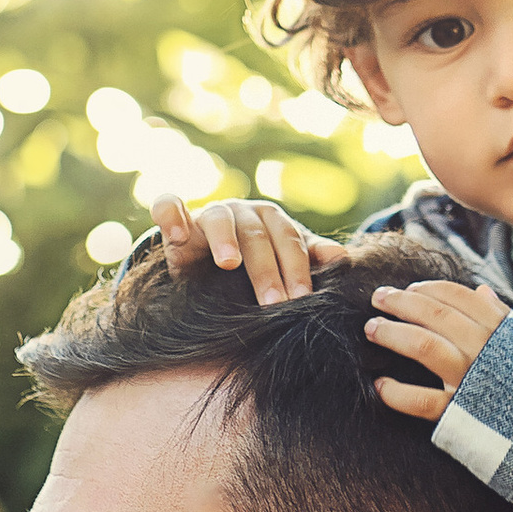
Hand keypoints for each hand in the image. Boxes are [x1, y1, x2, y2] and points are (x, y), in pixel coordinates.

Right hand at [157, 191, 335, 304]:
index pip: (290, 242)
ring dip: (225, 239)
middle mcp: (243, 212)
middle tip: (273, 303)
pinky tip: (177, 232)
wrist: (209, 265)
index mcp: (272, 220)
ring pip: (219, 219)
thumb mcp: (283, 261)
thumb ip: (310, 256)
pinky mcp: (177, 221)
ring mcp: (209, 214)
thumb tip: (344, 258)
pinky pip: (169, 207)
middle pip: (258, 236)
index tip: (302, 300)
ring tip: (229, 264)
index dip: (297, 270)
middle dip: (267, 271)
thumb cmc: (256, 264)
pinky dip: (171, 214)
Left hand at [364, 279, 506, 418]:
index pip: (458, 296)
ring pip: (424, 346)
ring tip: (371, 329)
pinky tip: (380, 386)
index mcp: (502, 329)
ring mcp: (473, 380)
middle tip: (379, 298)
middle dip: (401, 301)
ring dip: (392, 334)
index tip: (409, 288)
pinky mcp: (461, 413)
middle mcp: (486, 349)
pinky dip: (396, 393)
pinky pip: (421, 400)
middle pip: (434, 314)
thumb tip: (482, 291)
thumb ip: (503, 317)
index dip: (428, 288)